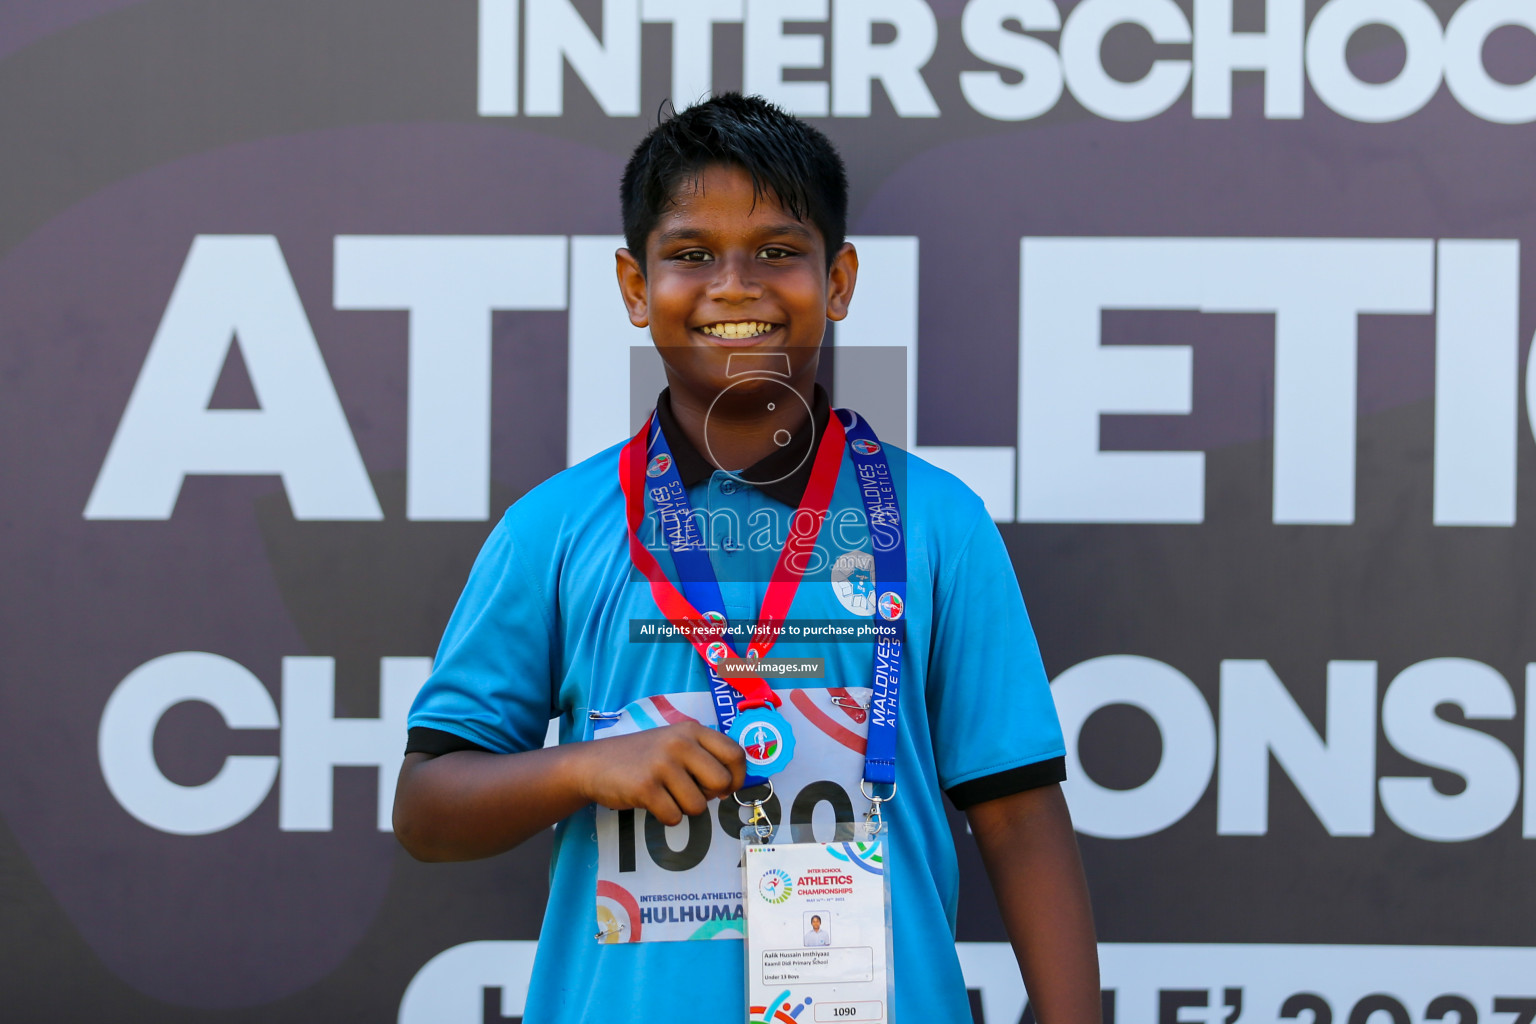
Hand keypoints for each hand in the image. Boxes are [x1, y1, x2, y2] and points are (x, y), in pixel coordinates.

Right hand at [577, 721, 745, 824]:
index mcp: (692, 730)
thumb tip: (733, 785)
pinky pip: (674, 817)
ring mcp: (662, 764)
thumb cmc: (642, 756)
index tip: (727, 788)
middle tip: (692, 792)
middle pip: (721, 783)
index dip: (737, 777)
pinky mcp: (646, 787)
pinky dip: (667, 816)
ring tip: (667, 794)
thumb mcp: (675, 741)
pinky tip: (653, 802)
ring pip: (698, 805)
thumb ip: (704, 754)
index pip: (735, 754)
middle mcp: (680, 743)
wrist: (594, 763)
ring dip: (685, 808)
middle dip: (711, 796)